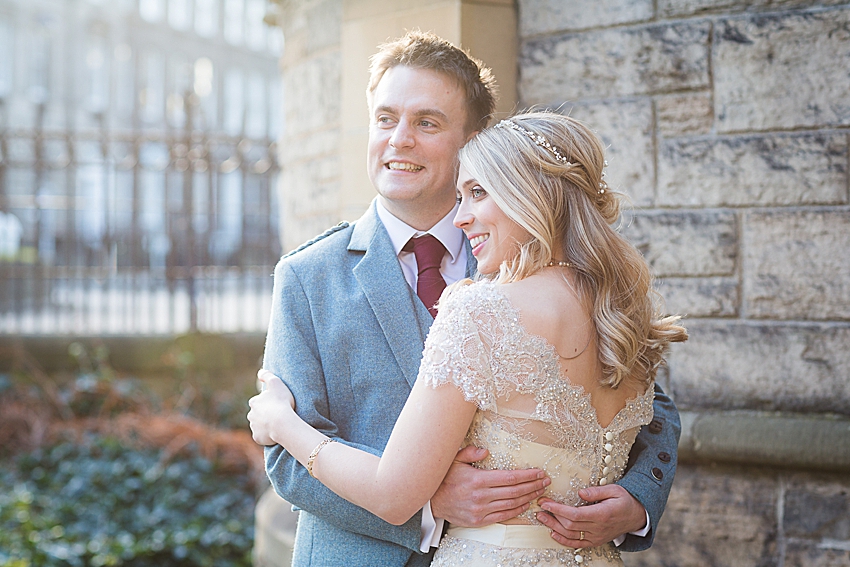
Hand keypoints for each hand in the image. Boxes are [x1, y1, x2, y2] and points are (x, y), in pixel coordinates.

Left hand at [247, 369, 295, 445]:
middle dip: (264, 414)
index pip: (259, 401)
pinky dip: (266, 436)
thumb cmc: (281, 402)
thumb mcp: (276, 383)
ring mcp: (253, 427)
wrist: (282, 423)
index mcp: (254, 402)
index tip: (277, 404)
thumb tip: (260, 372)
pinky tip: (275, 434)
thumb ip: (267, 375)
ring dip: (265, 425)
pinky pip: (261, 436)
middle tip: (278, 415)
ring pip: (258, 425)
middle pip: (257, 414)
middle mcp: (250, 414)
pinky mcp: (257, 438)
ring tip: (278, 425)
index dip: (268, 403)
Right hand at [430, 445, 549, 526]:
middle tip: (546, 481)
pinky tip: (526, 504)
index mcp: (477, 480)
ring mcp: (481, 510)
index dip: (527, 475)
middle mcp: (481, 496)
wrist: (432, 502)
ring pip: (511, 504)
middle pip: (515, 491)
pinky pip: (503, 515)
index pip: (509, 477)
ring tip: (540, 491)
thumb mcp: (454, 460)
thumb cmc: (444, 478)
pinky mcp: (479, 520)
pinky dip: (517, 510)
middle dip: (533, 486)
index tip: (539, 472)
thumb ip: (470, 453)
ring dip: (529, 497)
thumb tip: (485, 451)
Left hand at [536, 485, 646, 548]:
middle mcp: (598, 528)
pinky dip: (564, 540)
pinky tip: (553, 533)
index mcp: (602, 514)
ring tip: (542, 518)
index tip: (545, 502)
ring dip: (554, 527)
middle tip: (539, 507)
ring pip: (571, 535)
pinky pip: (577, 544)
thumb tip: (580, 493)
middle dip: (552, 516)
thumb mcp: (614, 489)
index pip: (574, 514)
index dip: (557, 509)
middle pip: (570, 525)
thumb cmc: (624, 500)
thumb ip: (597, 491)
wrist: (636, 516)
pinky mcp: (595, 541)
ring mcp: (596, 536)